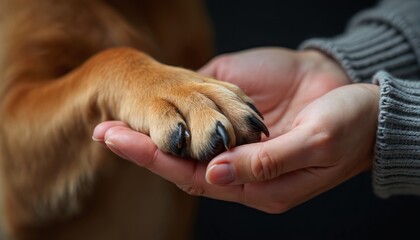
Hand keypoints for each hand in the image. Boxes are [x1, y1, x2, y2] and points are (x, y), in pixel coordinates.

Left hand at [93, 48, 377, 212]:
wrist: (367, 103)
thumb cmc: (349, 125)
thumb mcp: (315, 142)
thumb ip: (266, 162)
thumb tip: (214, 171)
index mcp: (261, 186)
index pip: (197, 177)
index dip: (157, 159)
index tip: (119, 141)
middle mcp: (245, 171)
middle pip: (185, 164)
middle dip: (144, 147)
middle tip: (106, 131)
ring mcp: (244, 147)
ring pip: (192, 146)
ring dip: (157, 132)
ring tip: (120, 120)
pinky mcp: (245, 123)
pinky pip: (209, 125)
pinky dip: (182, 118)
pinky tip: (160, 109)